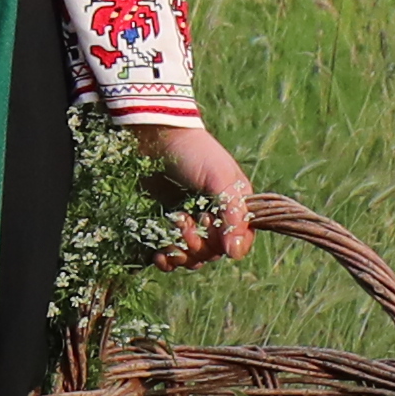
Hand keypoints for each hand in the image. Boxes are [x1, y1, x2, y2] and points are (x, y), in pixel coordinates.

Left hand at [139, 119, 257, 260]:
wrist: (155, 136)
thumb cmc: (194, 153)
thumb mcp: (220, 179)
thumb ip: (233, 215)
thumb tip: (235, 254)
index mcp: (235, 207)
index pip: (239, 242)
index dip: (225, 244)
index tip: (207, 224)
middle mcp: (215, 219)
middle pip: (213, 253)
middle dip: (198, 245)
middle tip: (183, 219)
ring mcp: (190, 223)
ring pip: (192, 257)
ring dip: (181, 252)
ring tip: (171, 225)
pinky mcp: (166, 225)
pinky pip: (170, 256)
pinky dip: (166, 259)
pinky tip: (159, 254)